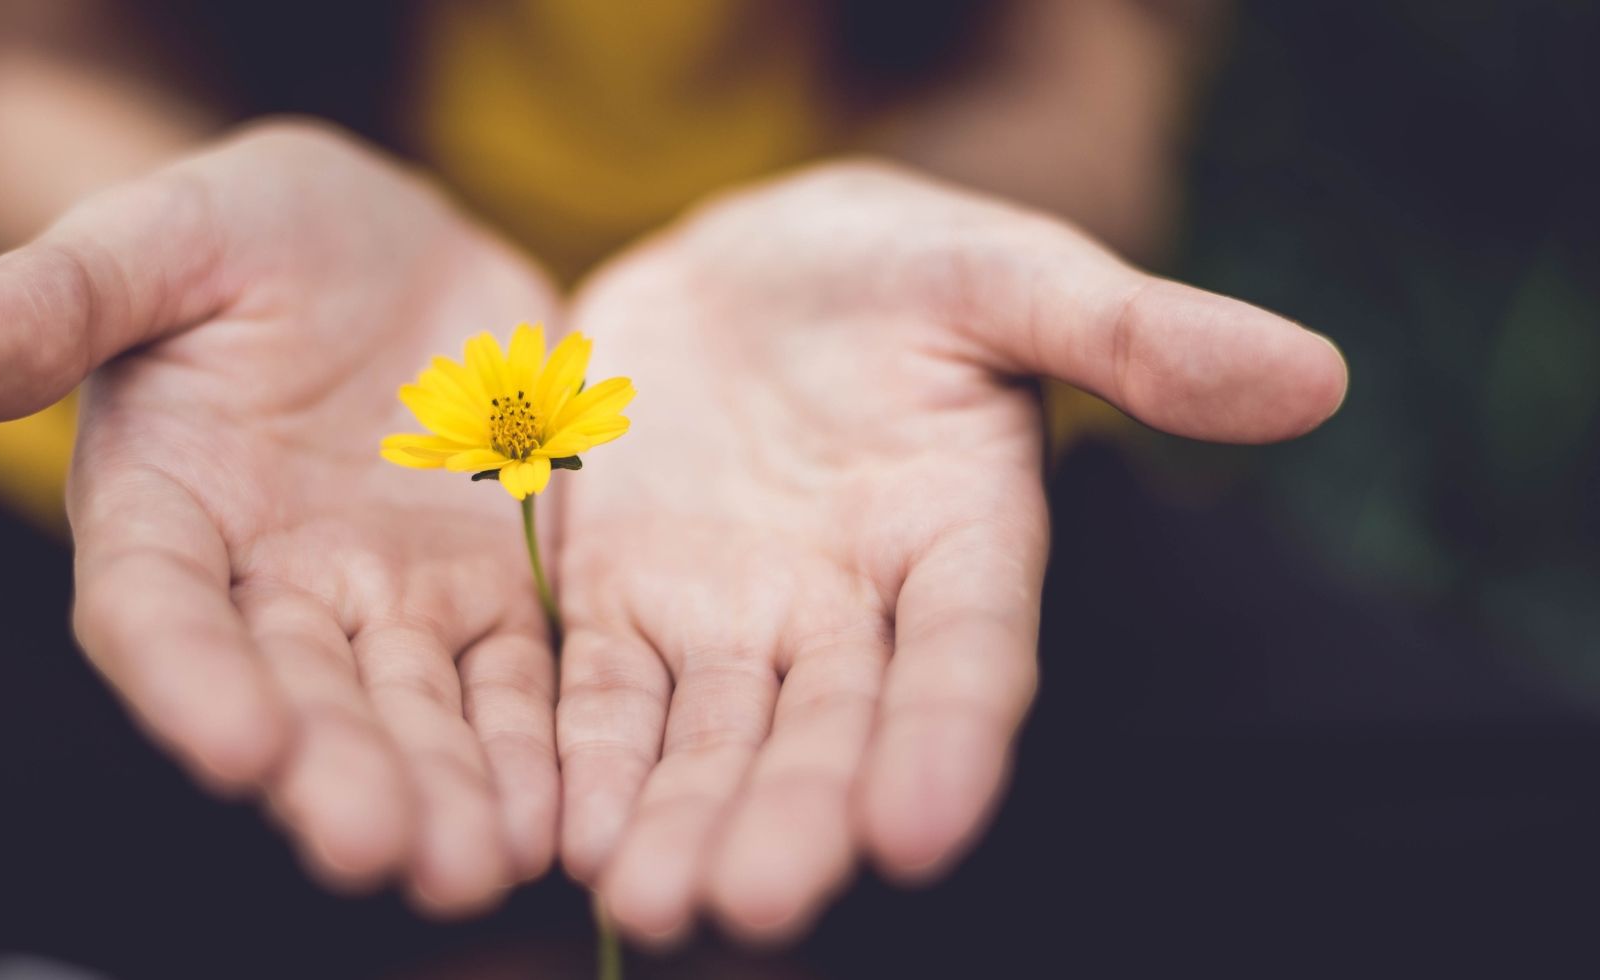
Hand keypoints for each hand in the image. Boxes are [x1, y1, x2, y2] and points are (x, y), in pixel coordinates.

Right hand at [0, 122, 561, 914]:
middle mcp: (268, 582)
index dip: (189, 680)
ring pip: (412, 711)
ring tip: (477, 865)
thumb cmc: (249, 231)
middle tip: (378, 851)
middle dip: (335, 774)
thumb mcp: (163, 234)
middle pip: (297, 694)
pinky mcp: (488, 591)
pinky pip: (514, 680)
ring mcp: (386, 597)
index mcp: (165, 506)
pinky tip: (560, 817)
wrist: (388, 243)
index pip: (159, 610)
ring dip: (443, 791)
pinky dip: (533, 748)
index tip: (237, 748)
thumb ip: (61, 296)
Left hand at [553, 160, 1346, 943]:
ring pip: (710, 738)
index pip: (967, 657)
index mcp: (961, 540)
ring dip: (680, 819)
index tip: (920, 831)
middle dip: (793, 817)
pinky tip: (563, 831)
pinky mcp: (621, 604)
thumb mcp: (1003, 273)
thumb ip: (1132, 331)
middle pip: (827, 730)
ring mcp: (731, 619)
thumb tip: (1314, 375)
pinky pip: (601, 694)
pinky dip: (585, 759)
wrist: (740, 268)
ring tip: (647, 899)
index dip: (948, 741)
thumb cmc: (894, 267)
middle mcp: (850, 611)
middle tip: (751, 905)